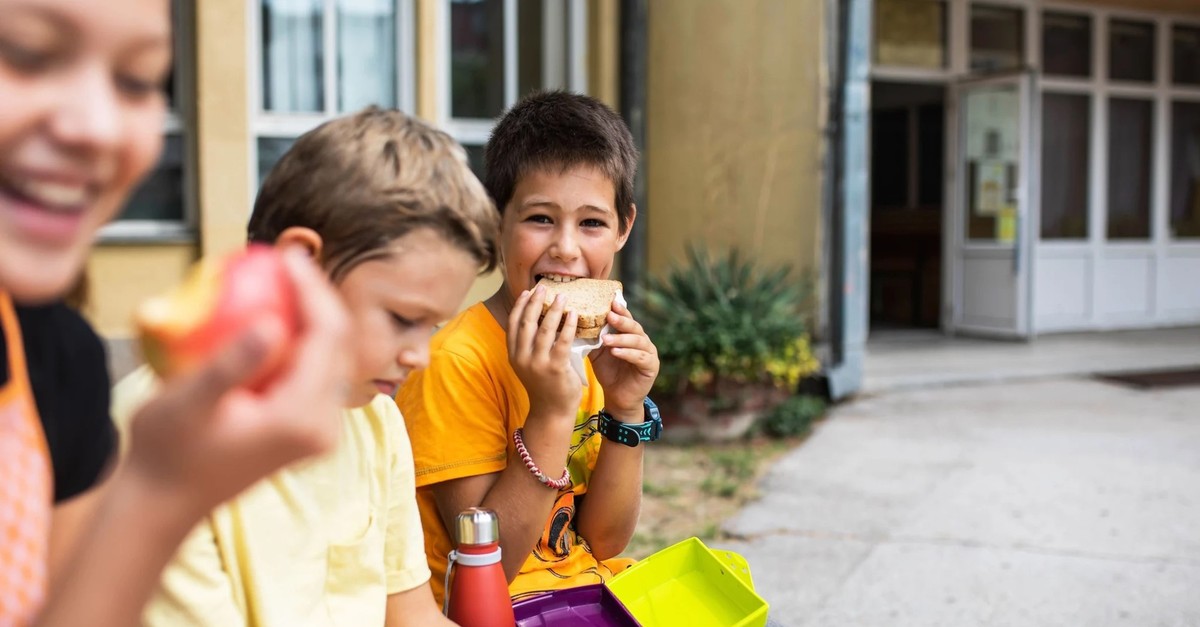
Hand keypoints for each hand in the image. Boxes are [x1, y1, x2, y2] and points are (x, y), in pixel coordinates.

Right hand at [123, 248, 350, 517]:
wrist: (165, 501)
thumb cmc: (165, 450)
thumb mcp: (187, 402)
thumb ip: (230, 365)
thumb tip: (272, 324)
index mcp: (303, 419)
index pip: (327, 337)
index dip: (312, 289)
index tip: (287, 255)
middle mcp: (324, 427)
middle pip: (338, 344)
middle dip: (316, 296)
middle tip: (285, 259)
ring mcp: (321, 431)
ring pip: (331, 356)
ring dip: (311, 316)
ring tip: (281, 279)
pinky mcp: (309, 430)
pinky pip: (314, 372)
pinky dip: (300, 341)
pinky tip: (274, 314)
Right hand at [507, 284, 581, 419]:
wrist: (551, 412)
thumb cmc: (544, 385)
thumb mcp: (530, 363)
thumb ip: (531, 344)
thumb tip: (540, 317)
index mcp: (514, 354)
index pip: (513, 324)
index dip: (520, 305)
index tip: (528, 291)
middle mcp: (522, 357)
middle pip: (526, 322)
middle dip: (535, 302)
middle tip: (545, 287)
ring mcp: (537, 363)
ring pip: (544, 329)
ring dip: (553, 310)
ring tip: (562, 296)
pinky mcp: (555, 368)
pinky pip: (562, 341)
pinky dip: (567, 325)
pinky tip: (573, 314)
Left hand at [590, 299, 658, 419]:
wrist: (617, 397)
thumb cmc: (608, 372)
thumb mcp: (598, 353)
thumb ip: (594, 338)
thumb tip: (577, 322)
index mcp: (630, 334)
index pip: (626, 318)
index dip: (620, 310)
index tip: (610, 301)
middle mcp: (642, 341)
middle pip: (634, 326)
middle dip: (621, 320)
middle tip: (609, 315)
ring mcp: (649, 353)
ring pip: (637, 341)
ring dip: (621, 338)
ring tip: (606, 339)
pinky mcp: (651, 367)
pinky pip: (640, 357)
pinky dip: (627, 353)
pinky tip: (615, 352)